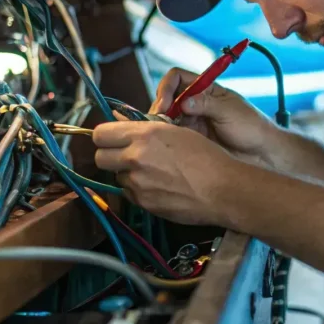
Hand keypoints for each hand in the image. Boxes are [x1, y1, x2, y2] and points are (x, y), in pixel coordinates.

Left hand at [93, 117, 238, 225]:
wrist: (223, 188)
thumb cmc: (206, 157)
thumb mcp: (177, 132)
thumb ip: (146, 129)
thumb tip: (121, 122)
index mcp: (145, 134)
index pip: (101, 133)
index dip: (105, 137)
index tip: (112, 139)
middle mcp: (136, 156)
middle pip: (100, 157)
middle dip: (110, 157)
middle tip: (126, 157)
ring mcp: (137, 182)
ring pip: (115, 177)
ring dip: (127, 174)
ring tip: (151, 173)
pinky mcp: (143, 202)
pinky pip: (129, 194)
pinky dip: (138, 190)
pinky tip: (159, 186)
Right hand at [150, 68, 277, 163]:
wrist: (262, 153)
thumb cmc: (252, 127)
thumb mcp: (229, 111)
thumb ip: (206, 104)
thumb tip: (184, 102)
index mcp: (206, 89)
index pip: (177, 78)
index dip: (167, 87)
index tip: (166, 103)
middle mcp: (195, 103)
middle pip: (167, 99)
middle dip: (160, 108)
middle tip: (160, 122)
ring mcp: (192, 122)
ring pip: (166, 118)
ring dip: (161, 124)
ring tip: (162, 135)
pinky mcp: (191, 140)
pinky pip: (173, 136)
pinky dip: (167, 138)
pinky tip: (169, 144)